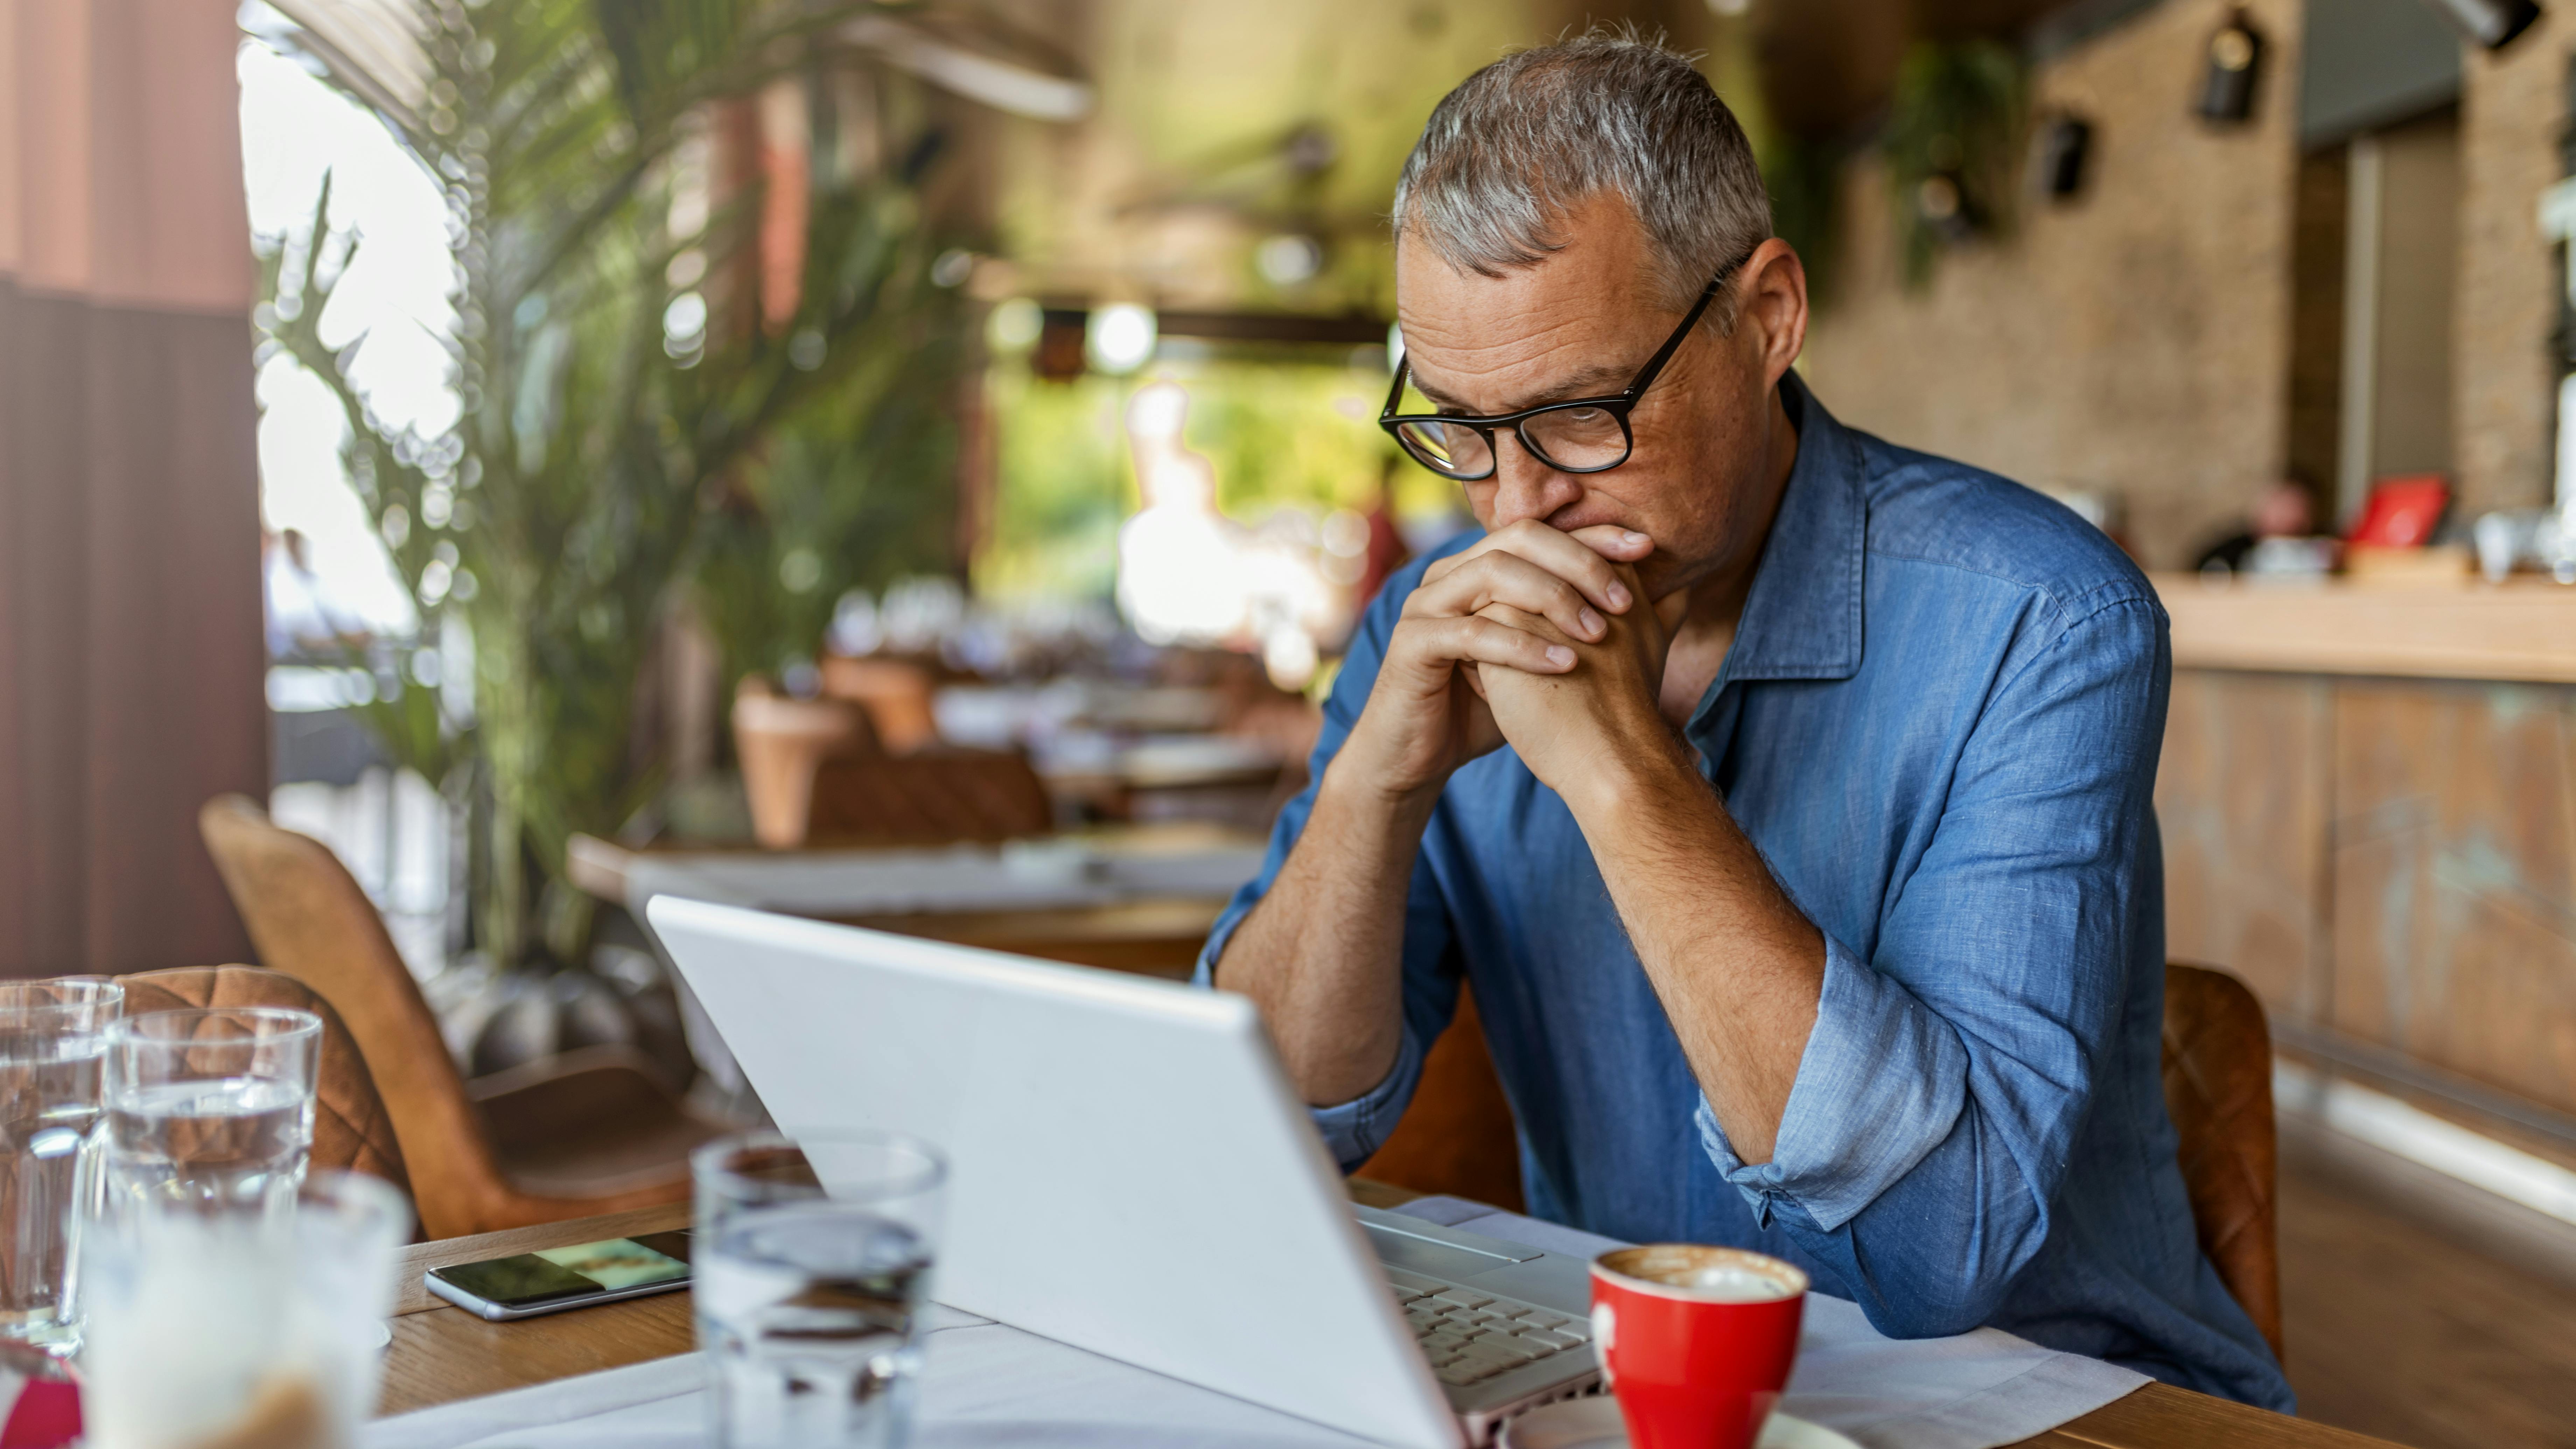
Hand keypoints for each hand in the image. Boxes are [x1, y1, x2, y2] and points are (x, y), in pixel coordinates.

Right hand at [1333, 521, 1652, 805]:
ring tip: (1600, 632)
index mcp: (1481, 567)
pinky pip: (1471, 632)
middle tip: (1625, 600)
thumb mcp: (1546, 658)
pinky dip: (1522, 646)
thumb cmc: (1486, 704)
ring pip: (1493, 573)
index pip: (1543, 532)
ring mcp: (1427, 603)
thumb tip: (1668, 600)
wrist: (1421, 753)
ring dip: (1553, 598)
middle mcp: (1451, 572)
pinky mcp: (1413, 642)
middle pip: (1519, 538)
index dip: (1594, 534)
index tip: (1647, 548)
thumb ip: (1593, 626)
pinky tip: (1565, 664)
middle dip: (1579, 562)